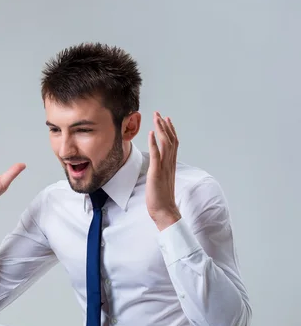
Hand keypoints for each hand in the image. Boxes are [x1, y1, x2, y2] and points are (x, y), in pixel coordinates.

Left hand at [146, 111, 180, 230]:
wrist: (165, 211)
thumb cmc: (161, 199)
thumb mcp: (161, 181)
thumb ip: (161, 171)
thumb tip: (156, 167)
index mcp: (171, 165)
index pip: (173, 144)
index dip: (170, 131)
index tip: (167, 120)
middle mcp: (170, 164)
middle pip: (170, 140)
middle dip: (165, 126)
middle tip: (160, 114)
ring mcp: (164, 167)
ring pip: (165, 144)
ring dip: (160, 129)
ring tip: (156, 118)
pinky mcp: (156, 172)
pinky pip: (156, 154)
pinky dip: (154, 142)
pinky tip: (151, 133)